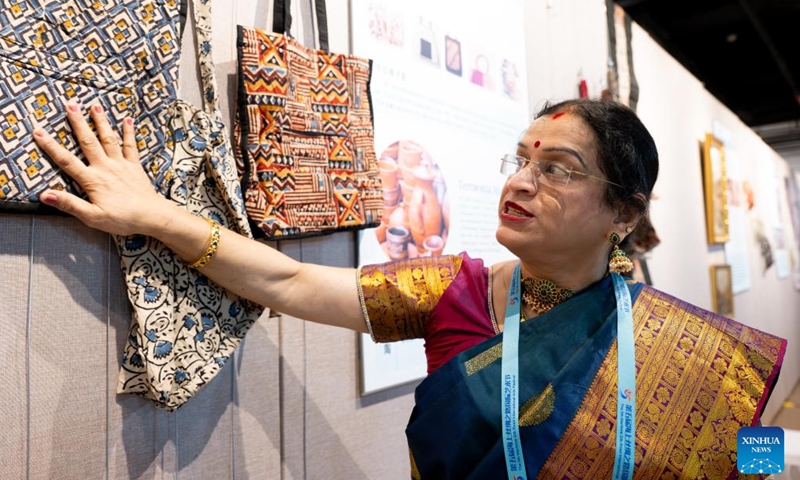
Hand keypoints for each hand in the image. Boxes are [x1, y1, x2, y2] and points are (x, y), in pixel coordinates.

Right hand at [34, 102, 172, 236]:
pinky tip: (127, 120)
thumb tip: (45, 195)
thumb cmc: (122, 220)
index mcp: (92, 180)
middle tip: (70, 104)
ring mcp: (121, 165)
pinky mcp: (135, 166)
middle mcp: (105, 167)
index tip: (38, 131)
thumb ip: (69, 204)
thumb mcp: (92, 217)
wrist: (152, 217)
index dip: (51, 146)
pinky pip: (131, 146)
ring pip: (108, 139)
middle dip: (78, 123)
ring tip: (94, 105)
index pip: (67, 161)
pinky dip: (128, 132)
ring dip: (101, 122)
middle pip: (88, 142)